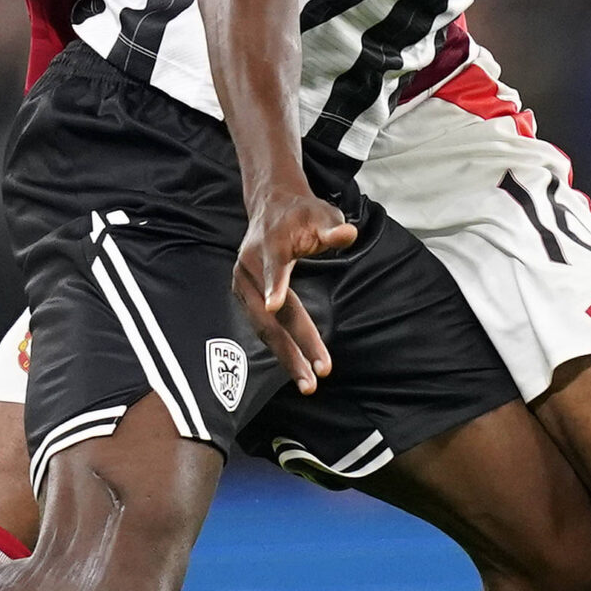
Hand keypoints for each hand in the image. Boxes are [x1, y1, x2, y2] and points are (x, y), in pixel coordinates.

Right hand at [234, 186, 358, 390]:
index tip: (274, 304)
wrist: (271, 207)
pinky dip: (278, 346)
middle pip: (270, 313)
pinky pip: (262, 326)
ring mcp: (243, 284)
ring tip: (308, 382)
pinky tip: (295, 364)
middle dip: (292, 346)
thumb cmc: (302, 214)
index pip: (273, 267)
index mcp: (269, 246)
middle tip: (315, 376)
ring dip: (286, 355)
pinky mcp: (244, 295)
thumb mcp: (322, 214)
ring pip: (264, 326)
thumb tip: (347, 234)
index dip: (274, 285)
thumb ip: (333, 227)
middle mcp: (249, 268)